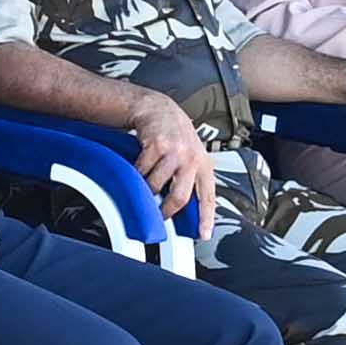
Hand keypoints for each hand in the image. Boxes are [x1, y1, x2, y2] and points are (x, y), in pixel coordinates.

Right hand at [124, 94, 219, 221]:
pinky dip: (137, 173)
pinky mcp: (156, 145)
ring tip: (147, 182)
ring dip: (148, 188)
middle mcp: (192, 158)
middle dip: (167, 210)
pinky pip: (142, 171)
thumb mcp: (192, 156)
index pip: (208, 196)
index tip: (203, 234)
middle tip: (159, 215)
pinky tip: (139, 166)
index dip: (206, 218)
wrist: (159, 109)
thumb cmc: (176, 136)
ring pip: (156, 186)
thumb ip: (192, 179)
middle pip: (180, 197)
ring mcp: (174, 152)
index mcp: (203, 164)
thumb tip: (189, 210)